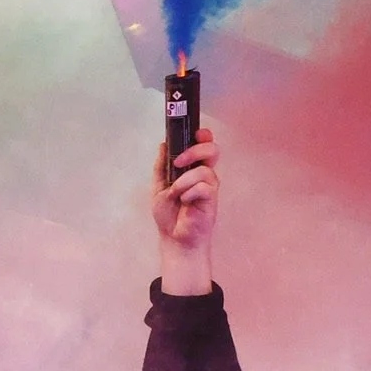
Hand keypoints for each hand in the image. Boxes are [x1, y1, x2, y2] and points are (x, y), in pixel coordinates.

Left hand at [152, 127, 218, 255]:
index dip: (203, 136)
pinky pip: (204, 187)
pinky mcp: (212, 199)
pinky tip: (185, 202)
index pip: (204, 146)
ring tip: (176, 194)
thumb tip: (163, 144)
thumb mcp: (159, 186)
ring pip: (203, 170)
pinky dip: (189, 193)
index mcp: (193, 169)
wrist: (173, 237)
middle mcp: (204, 174)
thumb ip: (161, 166)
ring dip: (184, 181)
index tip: (195, 133)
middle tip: (178, 162)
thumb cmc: (169, 215)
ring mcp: (210, 186)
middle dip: (195, 151)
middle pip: (212, 150)